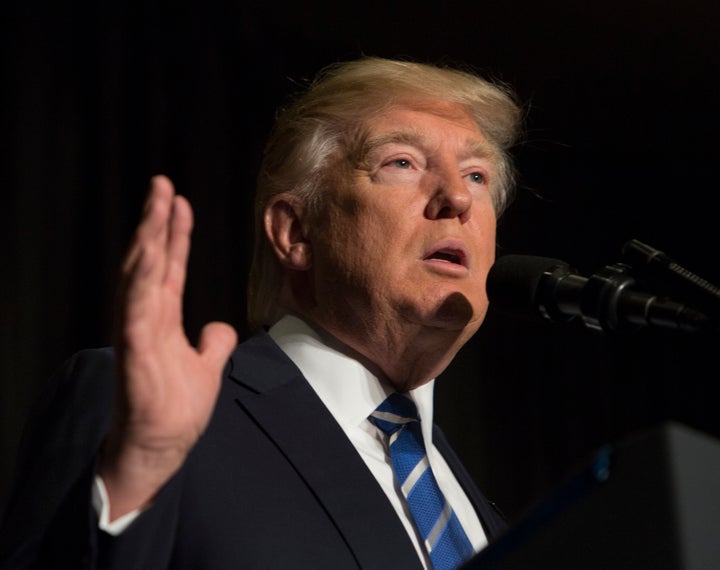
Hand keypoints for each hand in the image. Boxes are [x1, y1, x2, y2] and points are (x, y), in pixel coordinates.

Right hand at [99, 175, 236, 519]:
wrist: (162, 445)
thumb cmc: (176, 409)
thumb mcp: (207, 368)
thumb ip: (213, 343)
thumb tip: (221, 327)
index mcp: (162, 319)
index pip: (168, 267)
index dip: (174, 234)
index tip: (180, 203)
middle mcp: (146, 318)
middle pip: (150, 260)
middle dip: (157, 222)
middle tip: (163, 184)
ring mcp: (138, 332)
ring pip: (140, 274)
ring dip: (148, 238)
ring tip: (157, 202)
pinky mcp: (135, 351)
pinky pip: (136, 309)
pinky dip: (141, 280)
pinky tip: (148, 252)